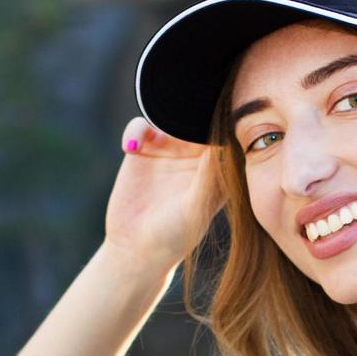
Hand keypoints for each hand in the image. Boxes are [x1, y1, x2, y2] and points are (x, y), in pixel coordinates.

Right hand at [104, 116, 224, 274]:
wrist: (136, 249)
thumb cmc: (174, 236)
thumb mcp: (195, 207)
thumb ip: (208, 177)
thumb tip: (220, 143)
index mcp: (218, 166)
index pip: (225, 133)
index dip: (222, 117)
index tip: (215, 111)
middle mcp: (196, 154)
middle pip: (198, 117)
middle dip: (193, 106)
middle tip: (182, 107)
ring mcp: (169, 149)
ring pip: (171, 115)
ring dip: (164, 114)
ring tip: (155, 133)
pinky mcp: (142, 150)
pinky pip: (140, 126)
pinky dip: (136, 130)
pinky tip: (131, 149)